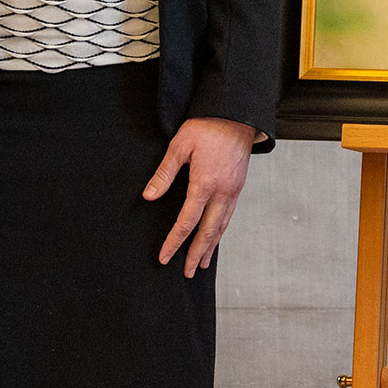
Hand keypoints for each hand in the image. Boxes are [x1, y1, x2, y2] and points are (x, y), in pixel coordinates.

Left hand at [145, 117, 256, 274]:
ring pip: (221, 226)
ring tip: (202, 263)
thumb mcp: (179, 146)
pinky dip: (220, 231)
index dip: (174, 241)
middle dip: (196, 254)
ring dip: (210, 246)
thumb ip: (164, 173)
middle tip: (187, 272)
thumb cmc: (207, 126)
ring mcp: (233, 190)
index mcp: (205, 183)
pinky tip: (215, 237)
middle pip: (208, 231)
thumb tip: (149, 196)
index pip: (187, 221)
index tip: (165, 257)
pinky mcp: (238, 186)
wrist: (237, 114)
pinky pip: (228, 215)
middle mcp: (223, 191)